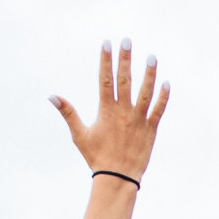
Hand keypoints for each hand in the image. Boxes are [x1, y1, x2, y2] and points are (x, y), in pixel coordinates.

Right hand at [50, 38, 169, 184]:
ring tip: (152, 57)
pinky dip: (163, 97)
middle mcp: (123, 112)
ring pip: (146, 92)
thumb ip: (68, 113)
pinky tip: (166, 82)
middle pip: (125, 80)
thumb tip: (52, 96)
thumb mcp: (79, 134)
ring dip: (149, 74)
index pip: (105, 79)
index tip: (107, 43)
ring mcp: (139, 119)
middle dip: (126, 59)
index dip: (106, 60)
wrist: (118, 177)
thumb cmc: (96, 156)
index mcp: (106, 110)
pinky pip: (159, 110)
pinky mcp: (151, 129)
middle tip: (128, 40)